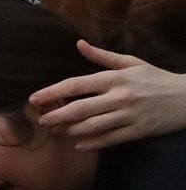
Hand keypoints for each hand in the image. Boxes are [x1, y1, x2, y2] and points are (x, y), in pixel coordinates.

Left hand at [33, 42, 185, 149]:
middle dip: (56, 116)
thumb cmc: (155, 78)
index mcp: (114, 78)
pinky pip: (109, 139)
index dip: (52, 93)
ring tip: (57, 131)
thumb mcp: (131, 63)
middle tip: (41, 120)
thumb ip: (102, 56)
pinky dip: (92, 143)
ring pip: (91, 126)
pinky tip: (79, 144)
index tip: (34, 99)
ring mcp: (128, 116)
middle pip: (79, 109)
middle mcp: (119, 97)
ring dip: (70, 130)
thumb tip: (79, 44)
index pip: (76, 85)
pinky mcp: (137, 132)